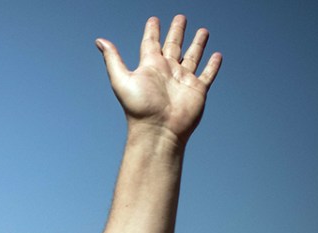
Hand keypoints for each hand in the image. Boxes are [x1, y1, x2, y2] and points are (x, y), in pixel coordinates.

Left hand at [96, 15, 221, 142]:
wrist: (158, 131)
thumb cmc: (139, 108)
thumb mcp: (121, 80)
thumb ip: (113, 59)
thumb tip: (100, 40)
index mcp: (151, 66)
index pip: (151, 43)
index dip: (152, 30)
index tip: (154, 19)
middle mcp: (167, 70)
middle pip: (173, 45)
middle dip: (177, 31)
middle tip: (180, 17)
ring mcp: (183, 80)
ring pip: (193, 56)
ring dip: (197, 44)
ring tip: (203, 30)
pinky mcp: (197, 89)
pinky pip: (207, 74)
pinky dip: (213, 65)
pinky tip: (217, 55)